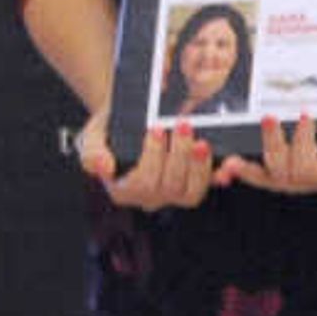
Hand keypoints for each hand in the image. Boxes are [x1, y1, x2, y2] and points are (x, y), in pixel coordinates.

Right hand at [99, 118, 225, 209]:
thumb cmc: (110, 128)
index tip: (154, 129)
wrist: (130, 118)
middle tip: (182, 125)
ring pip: (190, 194)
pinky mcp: (192, 184)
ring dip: (199, 168)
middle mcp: (149, 198)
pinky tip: (225, 164)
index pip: (141, 184)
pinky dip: (216, 177)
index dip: (152, 158)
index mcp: (124, 191)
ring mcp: (172, 194)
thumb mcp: (92, 137)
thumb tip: (104, 168)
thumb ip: (92, 154)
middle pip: (168, 188)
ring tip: (200, 141)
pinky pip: (206, 188)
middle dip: (178, 156)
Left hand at [215, 114, 316, 194]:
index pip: (309, 169)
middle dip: (274, 144)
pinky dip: (239, 175)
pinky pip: (253, 177)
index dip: (305, 143)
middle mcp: (303, 182)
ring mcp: (286, 179)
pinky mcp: (272, 172)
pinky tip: (224, 169)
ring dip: (247, 168)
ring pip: (264, 178)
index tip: (307, 116)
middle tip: (270, 118)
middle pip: (283, 171)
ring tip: (232, 159)